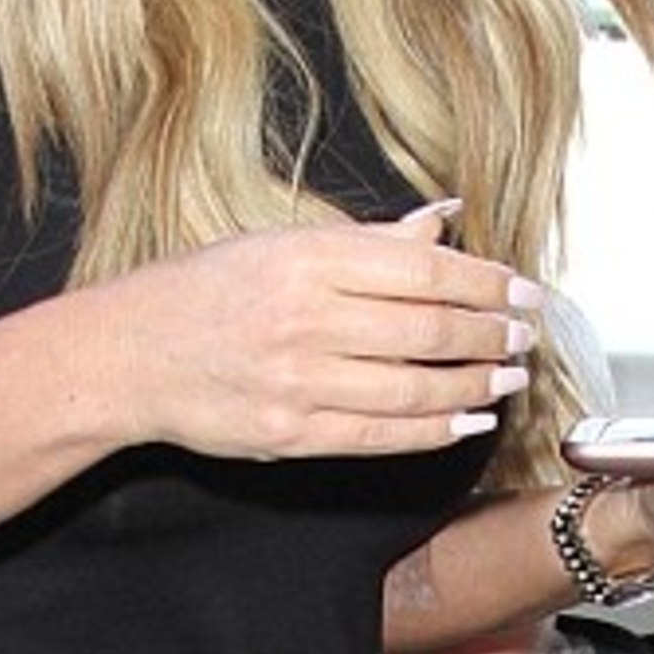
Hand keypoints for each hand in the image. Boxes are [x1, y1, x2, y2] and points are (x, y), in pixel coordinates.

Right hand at [99, 208, 540, 461]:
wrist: (130, 354)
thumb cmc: (204, 290)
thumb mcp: (279, 242)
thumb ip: (366, 239)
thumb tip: (442, 219)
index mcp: (306, 258)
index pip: (421, 268)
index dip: (483, 281)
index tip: (521, 289)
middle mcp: (306, 317)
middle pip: (428, 328)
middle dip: (490, 333)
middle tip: (524, 333)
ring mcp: (299, 379)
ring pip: (414, 386)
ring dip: (474, 384)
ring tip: (506, 376)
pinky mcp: (292, 432)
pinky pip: (382, 434)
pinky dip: (434, 428)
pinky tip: (465, 418)